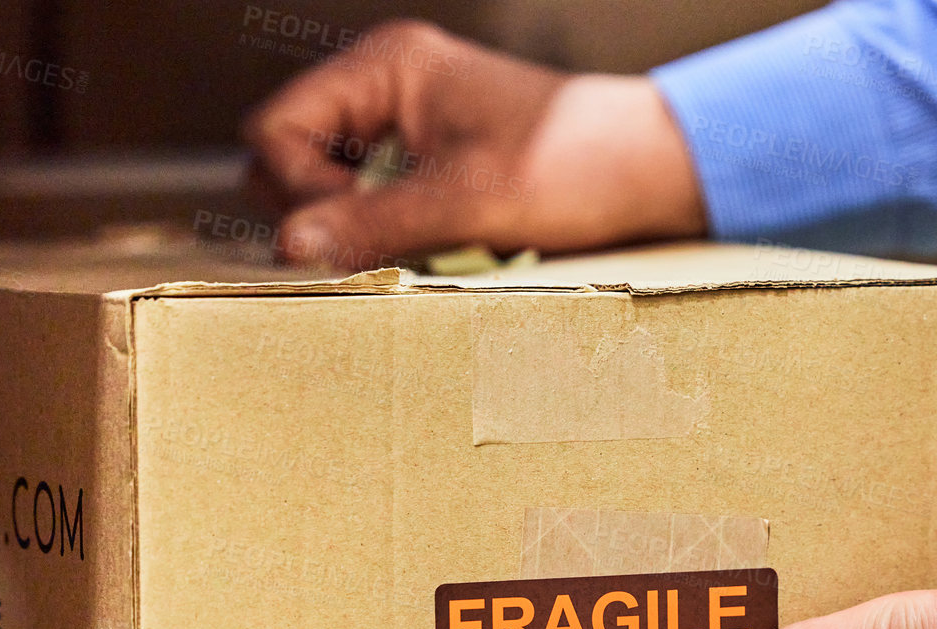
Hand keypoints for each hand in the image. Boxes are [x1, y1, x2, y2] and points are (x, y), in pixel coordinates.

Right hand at [243, 21, 705, 268]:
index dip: (298, 190)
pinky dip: (381, 227)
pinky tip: (417, 250)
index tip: (352, 232)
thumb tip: (288, 249)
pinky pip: (373, 194)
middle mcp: (390, 83)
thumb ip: (375, 224)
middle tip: (363, 252)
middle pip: (291, 153)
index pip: (278, 128)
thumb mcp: (469, 202)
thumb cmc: (579, 165)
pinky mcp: (436, 156)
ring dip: (346, 222)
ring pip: (329, 179)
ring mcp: (412, 118)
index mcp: (387, 66)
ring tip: (391, 254)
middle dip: (312, 209)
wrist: (658, 170)